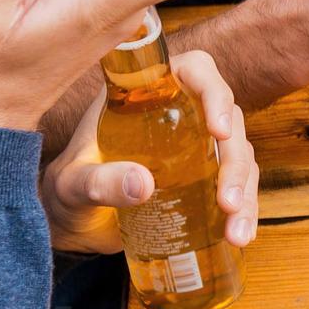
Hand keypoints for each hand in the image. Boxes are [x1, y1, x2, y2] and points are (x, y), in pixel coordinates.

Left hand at [39, 50, 260, 255]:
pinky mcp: (202, 180)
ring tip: (236, 233)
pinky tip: (240, 236)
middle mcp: (177, 114)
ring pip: (239, 157)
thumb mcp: (72, 186)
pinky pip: (235, 186)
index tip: (219, 130)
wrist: (69, 225)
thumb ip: (98, 181)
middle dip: (234, 161)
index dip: (215, 92)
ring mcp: (193, 148)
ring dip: (245, 193)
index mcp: (144, 96)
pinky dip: (244, 211)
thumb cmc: (63, 193)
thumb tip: (143, 184)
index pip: (194, 72)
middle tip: (226, 201)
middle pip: (228, 120)